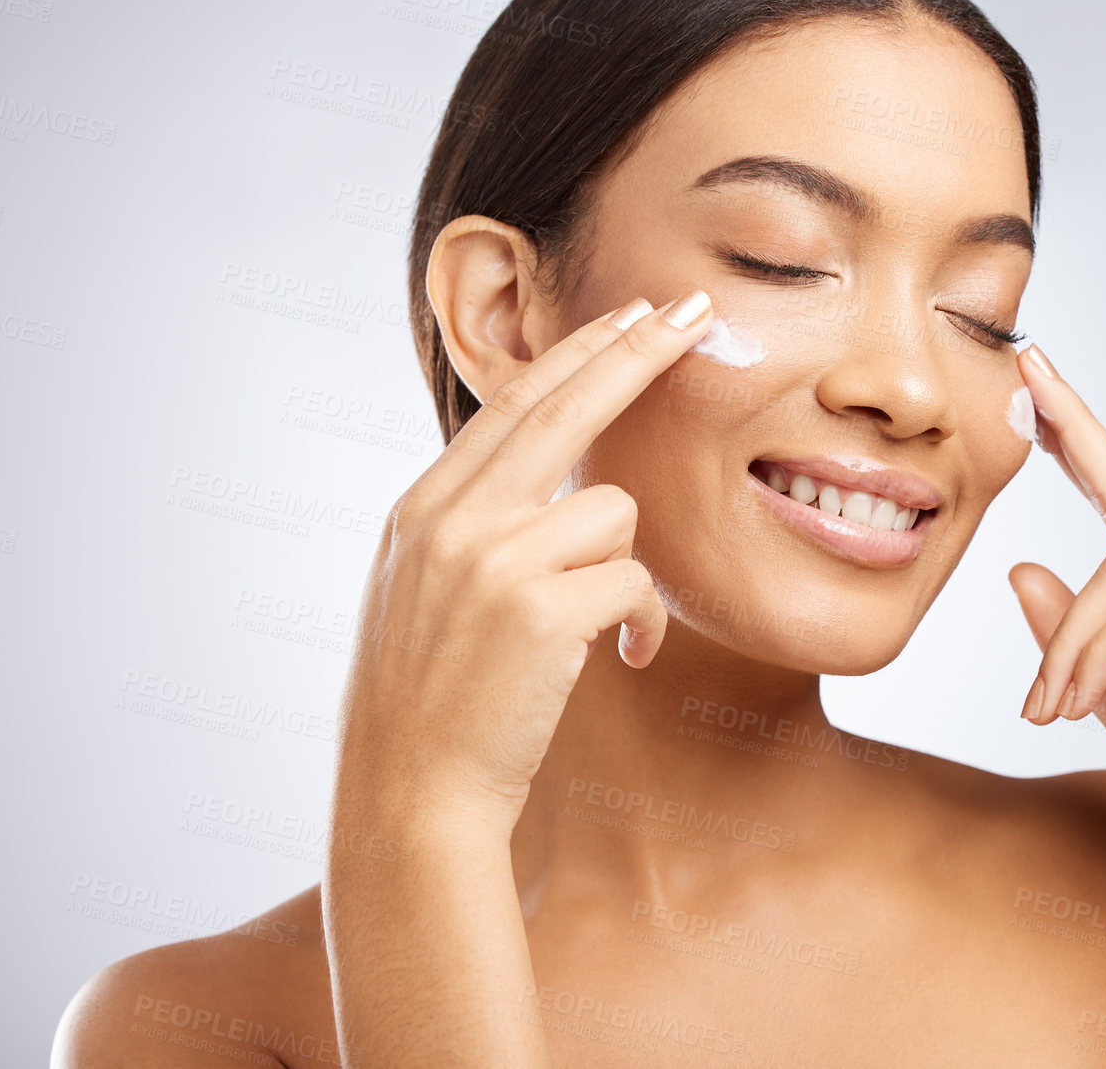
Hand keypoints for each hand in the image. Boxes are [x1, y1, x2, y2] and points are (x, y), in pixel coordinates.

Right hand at [331, 290, 715, 838]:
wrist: (410, 794)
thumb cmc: (434, 702)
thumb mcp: (429, 590)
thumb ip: (478, 524)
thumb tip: (553, 478)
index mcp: (424, 508)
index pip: (515, 404)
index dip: (579, 352)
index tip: (628, 315)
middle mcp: (452, 518)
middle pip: (563, 406)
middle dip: (637, 350)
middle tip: (695, 312)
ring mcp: (492, 559)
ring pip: (615, 511)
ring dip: (628, 570)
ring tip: (606, 629)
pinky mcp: (538, 608)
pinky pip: (636, 582)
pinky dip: (645, 622)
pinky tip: (622, 659)